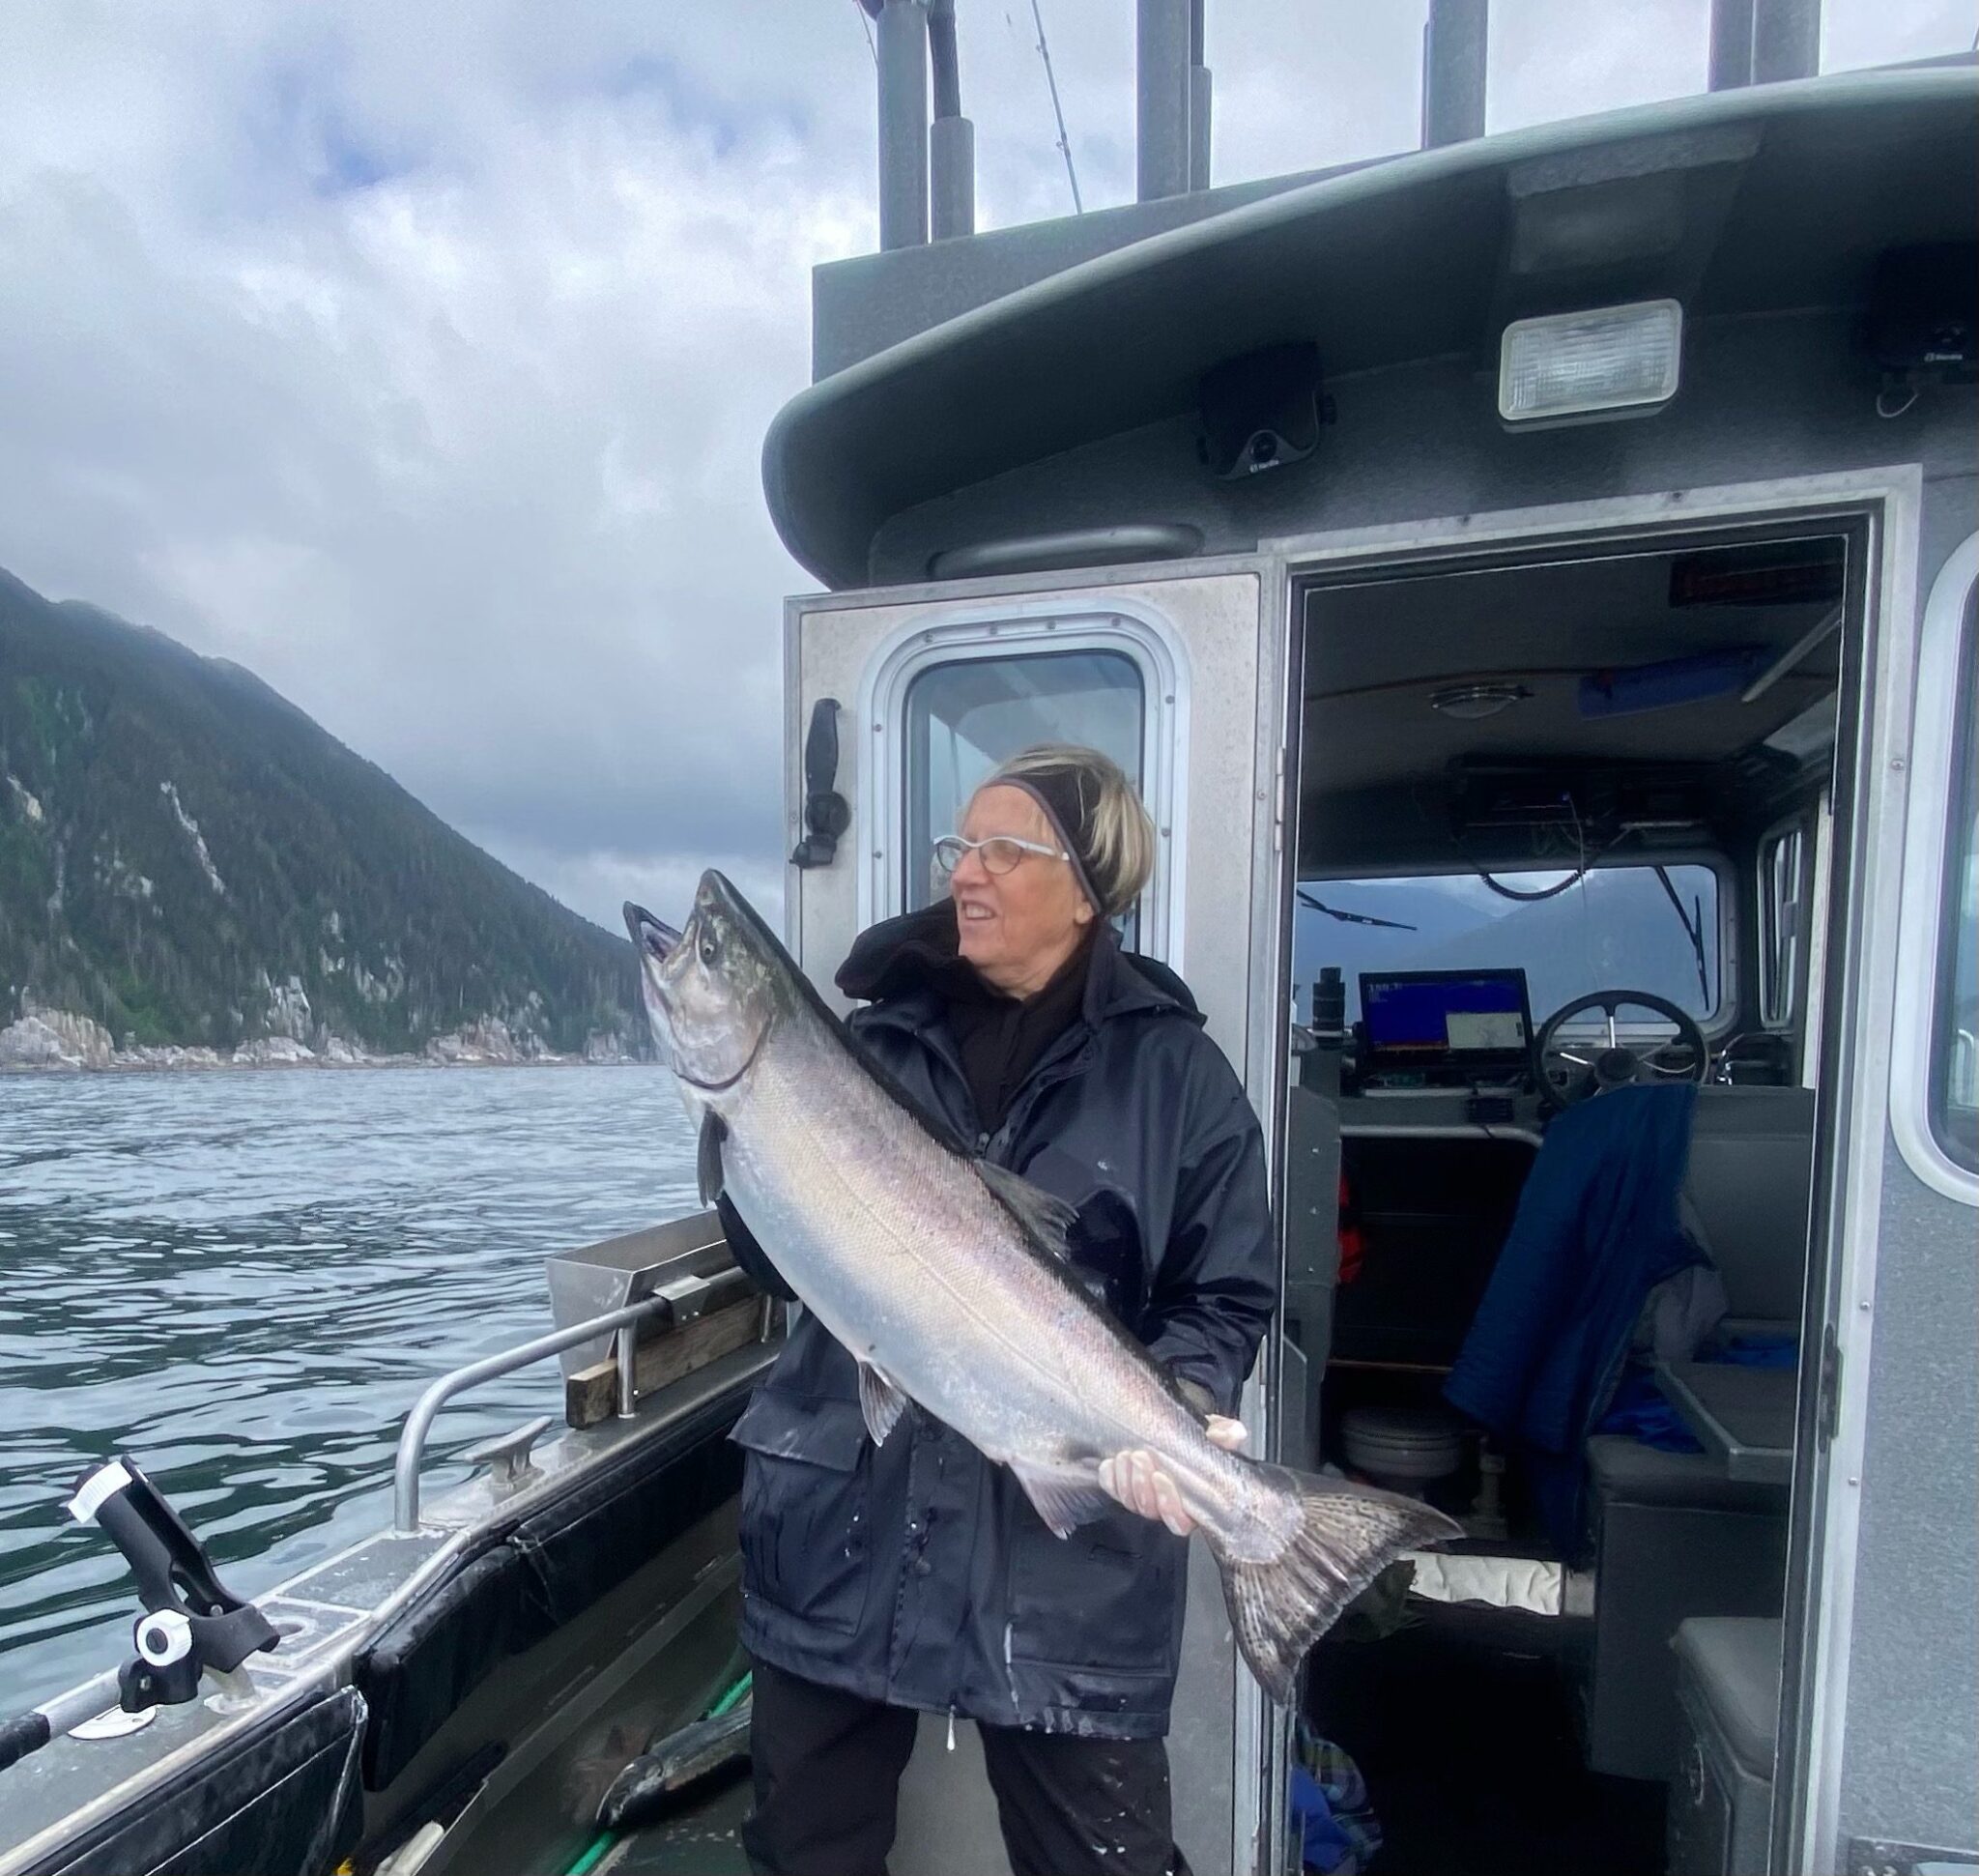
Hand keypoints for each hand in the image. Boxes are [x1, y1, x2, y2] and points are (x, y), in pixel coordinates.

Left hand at [1097, 1416, 1246, 1535]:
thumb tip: (1231, 1436)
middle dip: (1143, 1489)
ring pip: (1131, 1503)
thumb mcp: (1208, 1428)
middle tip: (1140, 1458)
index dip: (1171, 1508)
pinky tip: (1110, 1463)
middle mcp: (1165, 1501)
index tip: (1162, 1479)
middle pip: (1152, 1512)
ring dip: (1126, 1481)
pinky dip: (1109, 1478)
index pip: (1182, 1521)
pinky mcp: (1119, 1485)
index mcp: (1191, 1497)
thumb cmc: (1185, 1430)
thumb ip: (1222, 1433)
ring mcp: (1141, 1494)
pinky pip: (1111, 1490)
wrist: (1150, 1420)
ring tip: (1126, 1455)